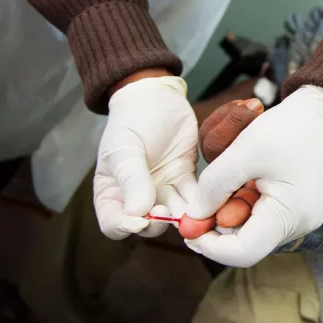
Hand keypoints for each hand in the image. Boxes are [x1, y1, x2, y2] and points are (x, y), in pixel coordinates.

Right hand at [93, 74, 200, 239]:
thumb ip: (131, 180)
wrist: (157, 96)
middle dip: (158, 223)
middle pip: (147, 225)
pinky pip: (194, 197)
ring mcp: (162, 189)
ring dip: (184, 216)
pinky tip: (209, 200)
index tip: (140, 220)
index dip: (125, 227)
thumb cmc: (132, 119)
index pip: (113, 223)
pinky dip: (202, 202)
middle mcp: (136, 196)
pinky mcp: (184, 178)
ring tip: (192, 210)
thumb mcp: (125, 148)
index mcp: (112, 192)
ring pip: (174, 214)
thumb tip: (138, 213)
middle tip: (168, 209)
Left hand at [186, 86, 322, 266]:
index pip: (245, 252)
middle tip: (196, 205)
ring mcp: (296, 221)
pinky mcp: (291, 213)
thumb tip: (192, 218)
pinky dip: (239, 207)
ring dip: (227, 214)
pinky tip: (237, 185)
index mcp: (291, 214)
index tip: (187, 228)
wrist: (314, 117)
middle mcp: (298, 225)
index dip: (211, 246)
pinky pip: (258, 220)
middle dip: (216, 228)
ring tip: (223, 185)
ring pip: (249, 233)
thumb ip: (214, 186)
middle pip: (246, 245)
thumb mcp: (243, 151)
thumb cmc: (284, 129)